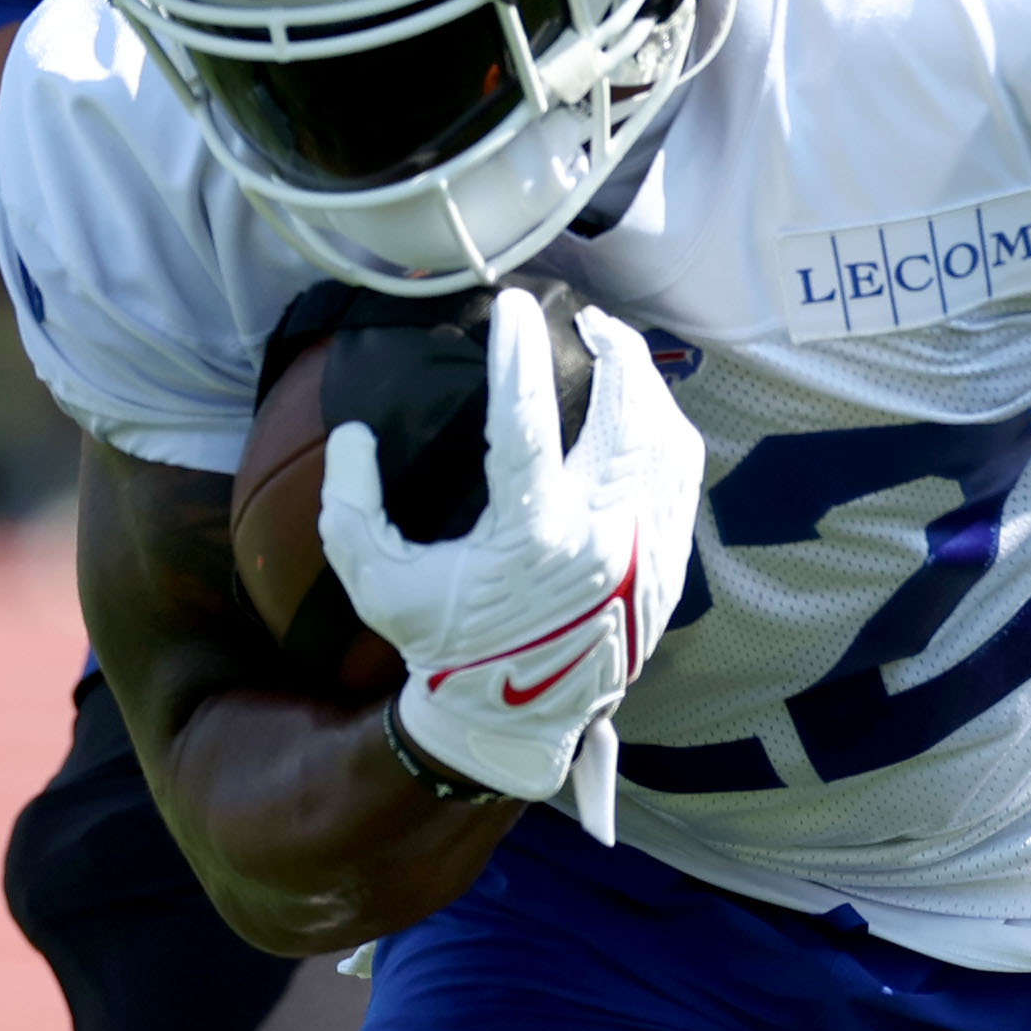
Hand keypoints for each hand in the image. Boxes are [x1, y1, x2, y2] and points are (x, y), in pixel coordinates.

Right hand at [318, 292, 701, 842]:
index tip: (515, 305)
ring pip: (664, 440)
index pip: (528, 421)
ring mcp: (644, 554)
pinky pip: (680, 479)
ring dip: (646, 387)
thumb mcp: (378, 585)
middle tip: (589, 322)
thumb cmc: (443, 648)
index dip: (519, 354)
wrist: (513, 724)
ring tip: (620, 355)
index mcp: (531, 538)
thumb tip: (355, 435)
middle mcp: (600, 540)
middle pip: (625, 414)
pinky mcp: (667, 569)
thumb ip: (350, 508)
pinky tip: (647, 413)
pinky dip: (667, 433)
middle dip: (613, 352)